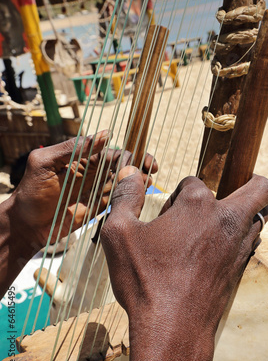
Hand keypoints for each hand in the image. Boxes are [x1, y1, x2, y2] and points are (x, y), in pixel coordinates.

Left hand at [11, 132, 156, 249]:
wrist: (25, 226)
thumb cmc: (30, 192)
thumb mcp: (45, 163)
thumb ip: (72, 148)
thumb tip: (104, 134)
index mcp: (82, 158)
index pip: (110, 151)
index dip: (128, 153)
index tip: (140, 158)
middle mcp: (92, 172)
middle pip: (122, 165)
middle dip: (138, 165)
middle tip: (150, 169)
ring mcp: (96, 190)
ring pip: (123, 181)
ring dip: (138, 180)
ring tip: (149, 181)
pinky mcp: (98, 208)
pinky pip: (118, 199)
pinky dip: (131, 196)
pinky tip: (140, 193)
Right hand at [101, 168, 267, 360]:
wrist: (173, 331)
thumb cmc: (145, 281)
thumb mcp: (119, 234)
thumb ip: (125, 198)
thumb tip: (131, 171)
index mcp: (197, 204)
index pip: (193, 181)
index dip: (177, 193)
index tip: (166, 213)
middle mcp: (226, 219)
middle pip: (261, 187)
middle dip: (249, 181)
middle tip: (227, 189)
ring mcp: (239, 243)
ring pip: (260, 214)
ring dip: (244, 210)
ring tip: (215, 221)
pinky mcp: (242, 265)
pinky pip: (252, 239)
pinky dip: (241, 234)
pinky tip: (216, 246)